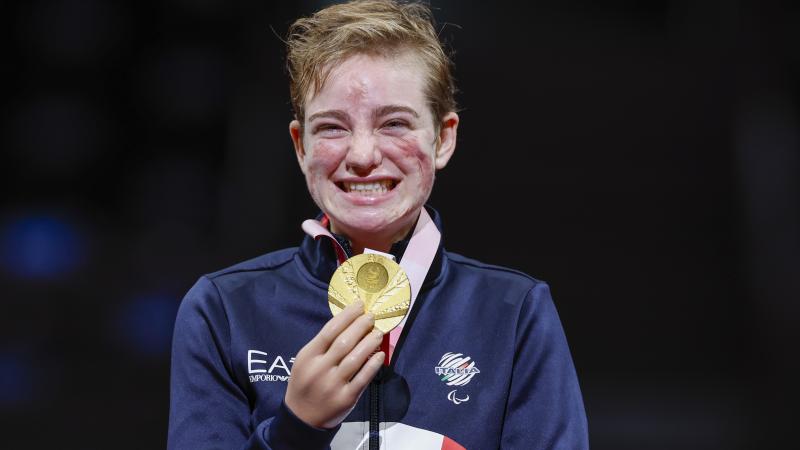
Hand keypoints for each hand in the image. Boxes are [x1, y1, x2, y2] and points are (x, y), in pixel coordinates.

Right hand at [285, 301, 384, 428]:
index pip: (330, 330)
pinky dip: (373, 365)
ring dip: (369, 342)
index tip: (359, 305)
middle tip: (372, 316)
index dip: (347, 316)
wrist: (301, 418)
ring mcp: (333, 384)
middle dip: (361, 326)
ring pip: (355, 358)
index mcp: (308, 356)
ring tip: (378, 332)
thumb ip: (322, 345)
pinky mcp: (346, 398)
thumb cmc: (305, 384)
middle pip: (344, 342)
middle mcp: (320, 369)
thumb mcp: (305, 361)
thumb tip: (348, 324)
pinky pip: (363, 378)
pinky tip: (380, 354)